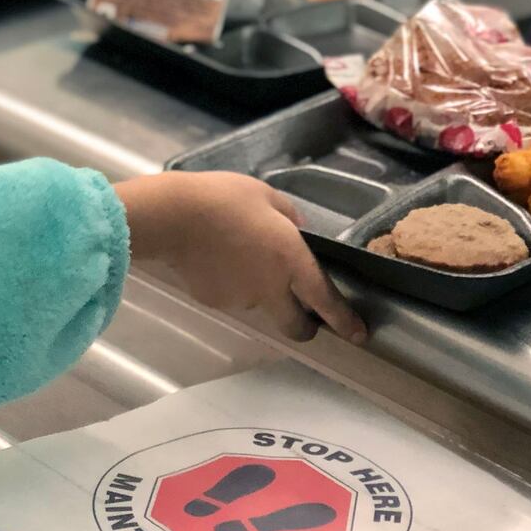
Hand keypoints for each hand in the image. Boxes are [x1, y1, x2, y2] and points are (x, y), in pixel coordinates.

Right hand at [115, 172, 366, 344]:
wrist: (172, 217)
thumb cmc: (223, 198)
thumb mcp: (267, 196)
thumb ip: (289, 218)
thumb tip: (297, 230)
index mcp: (291, 260)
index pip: (325, 300)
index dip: (344, 320)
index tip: (358, 335)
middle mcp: (270, 288)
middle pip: (294, 326)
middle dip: (304, 327)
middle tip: (302, 316)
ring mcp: (241, 299)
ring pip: (259, 303)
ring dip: (259, 290)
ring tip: (237, 255)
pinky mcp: (214, 301)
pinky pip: (231, 295)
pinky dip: (230, 284)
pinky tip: (215, 259)